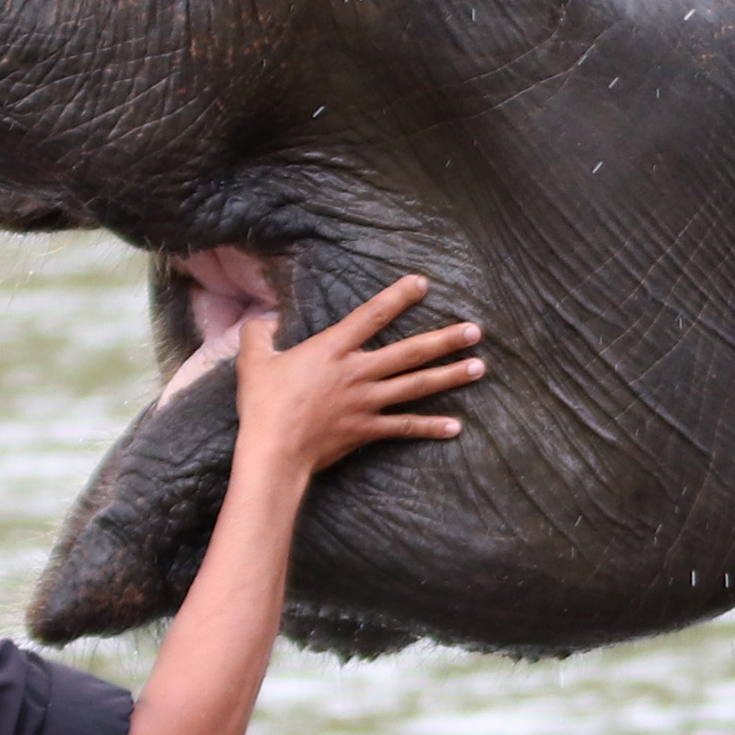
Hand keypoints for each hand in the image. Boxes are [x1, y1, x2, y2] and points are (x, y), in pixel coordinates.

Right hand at [229, 275, 483, 482]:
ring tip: (479, 368)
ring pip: (417, 386)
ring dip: (450, 376)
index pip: (372, 315)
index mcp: (333, 349)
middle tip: (476, 331)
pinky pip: (405, 427)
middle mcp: (358, 372)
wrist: (272, 451)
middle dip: (446, 340)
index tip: (423, 283)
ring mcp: (366, 402)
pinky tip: (456, 427)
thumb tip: (263, 320)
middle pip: (410, 352)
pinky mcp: (368, 430)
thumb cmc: (262, 405)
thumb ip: (260, 334)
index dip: (398, 297)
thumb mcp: (254, 361)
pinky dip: (431, 427)